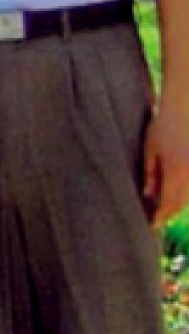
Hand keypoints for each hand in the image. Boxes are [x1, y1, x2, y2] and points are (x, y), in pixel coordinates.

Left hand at [143, 93, 188, 225]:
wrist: (185, 108)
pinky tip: (175, 193)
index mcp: (175, 173)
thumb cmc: (163, 126)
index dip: (160, 216)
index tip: (152, 225)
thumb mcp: (150, 149)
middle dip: (169, 213)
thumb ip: (150, 174)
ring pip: (188, 196)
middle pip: (181, 203)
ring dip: (177, 204)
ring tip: (164, 210)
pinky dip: (184, 194)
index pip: (168, 203)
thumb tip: (148, 195)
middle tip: (157, 220)